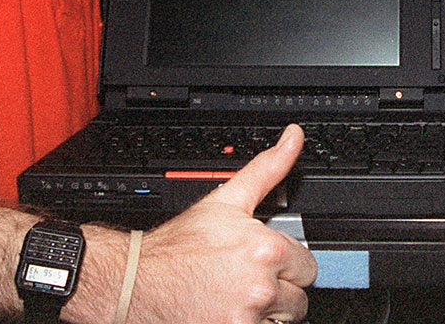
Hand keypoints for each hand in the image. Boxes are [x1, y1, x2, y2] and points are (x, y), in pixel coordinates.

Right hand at [135, 124, 317, 323]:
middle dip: (278, 291)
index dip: (286, 264)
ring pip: (282, 322)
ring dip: (266, 314)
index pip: (306, 266)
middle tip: (247, 281)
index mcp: (266, 249)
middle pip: (298, 298)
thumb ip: (268, 169)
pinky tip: (230, 314)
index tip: (265, 263)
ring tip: (237, 298)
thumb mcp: (225, 200)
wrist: (137, 283)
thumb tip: (293, 138)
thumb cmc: (177, 247)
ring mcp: (247, 319)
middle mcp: (260, 287)